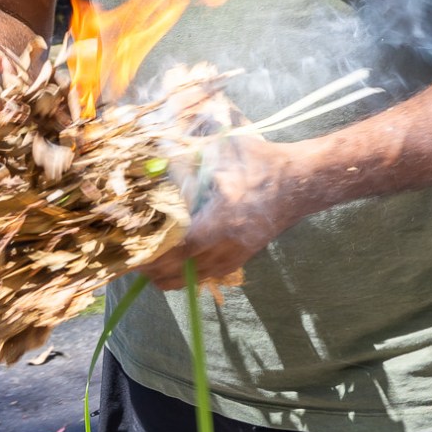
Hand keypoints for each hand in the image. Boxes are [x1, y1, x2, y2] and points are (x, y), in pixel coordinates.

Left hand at [136, 134, 304, 290]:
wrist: (299, 181)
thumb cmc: (259, 162)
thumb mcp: (219, 153)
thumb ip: (186, 160)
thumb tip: (153, 161)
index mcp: (220, 219)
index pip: (178, 250)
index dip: (151, 256)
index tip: (131, 254)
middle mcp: (227, 244)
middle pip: (180, 273)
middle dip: (153, 270)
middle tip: (134, 258)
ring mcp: (236, 255)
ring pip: (193, 278)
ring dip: (169, 274)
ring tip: (150, 263)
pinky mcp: (241, 257)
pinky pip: (208, 274)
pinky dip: (188, 272)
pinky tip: (176, 262)